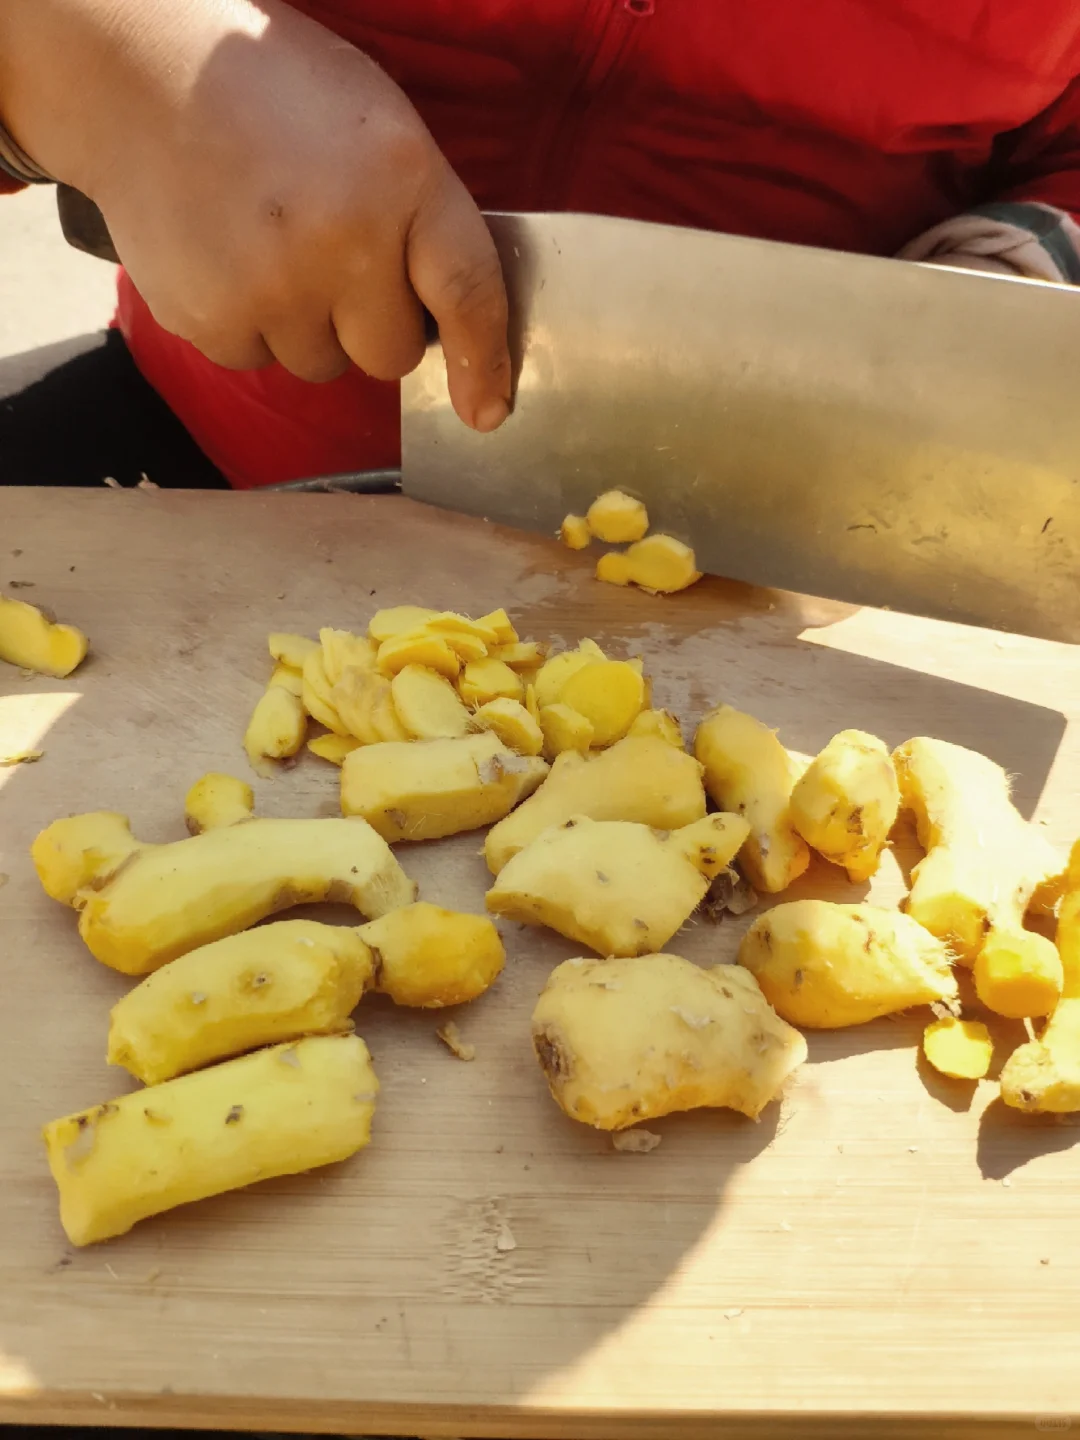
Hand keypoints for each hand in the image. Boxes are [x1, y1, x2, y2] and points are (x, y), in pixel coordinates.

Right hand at [0, 0, 510, 429]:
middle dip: (372, 323)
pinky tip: (228, 256)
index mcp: (402, 179)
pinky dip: (246, 323)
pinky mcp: (211, 318)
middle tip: (333, 258)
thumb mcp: (381, 128)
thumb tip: (455, 334)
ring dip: (306, 325)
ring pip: (322, 365)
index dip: (483, 362)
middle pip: (390, 355)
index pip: (469, 294)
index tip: (486, 410)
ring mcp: (273, 287)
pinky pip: (255, 361)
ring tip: (270, 246)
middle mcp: (344, 241)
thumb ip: (424, 221)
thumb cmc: (274, 95)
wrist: (144, 72)